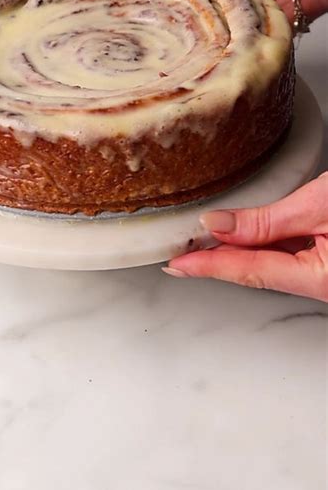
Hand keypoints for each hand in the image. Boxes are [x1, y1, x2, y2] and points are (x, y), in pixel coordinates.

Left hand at [164, 173, 327, 301]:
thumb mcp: (316, 204)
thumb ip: (266, 220)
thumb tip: (219, 224)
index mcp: (321, 279)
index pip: (250, 270)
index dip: (208, 266)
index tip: (176, 264)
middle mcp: (324, 284)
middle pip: (259, 269)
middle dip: (219, 257)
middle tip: (180, 248)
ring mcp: (326, 274)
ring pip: (273, 261)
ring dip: (240, 248)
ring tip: (203, 238)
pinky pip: (289, 253)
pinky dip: (264, 242)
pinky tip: (244, 231)